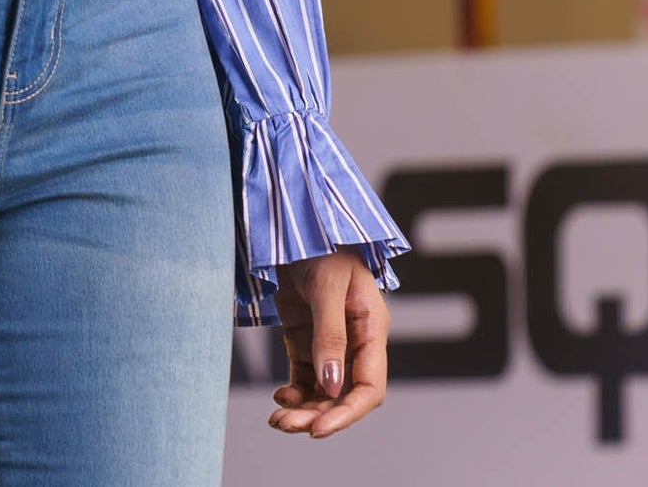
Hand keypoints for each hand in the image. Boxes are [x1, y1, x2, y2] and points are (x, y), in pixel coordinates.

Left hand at [266, 246, 388, 438]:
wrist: (294, 218)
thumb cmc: (322, 243)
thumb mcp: (328, 286)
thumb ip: (330, 334)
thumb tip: (331, 385)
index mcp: (371, 328)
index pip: (369, 386)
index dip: (347, 412)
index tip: (319, 429)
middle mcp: (354, 341)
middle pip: (342, 395)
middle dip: (317, 415)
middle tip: (284, 425)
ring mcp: (328, 341)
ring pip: (322, 391)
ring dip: (303, 409)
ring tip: (276, 420)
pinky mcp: (305, 337)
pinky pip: (304, 376)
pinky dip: (293, 392)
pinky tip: (279, 397)